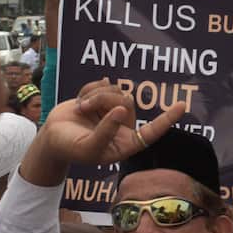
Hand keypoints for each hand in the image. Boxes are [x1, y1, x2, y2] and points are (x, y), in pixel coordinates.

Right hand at [38, 78, 183, 166]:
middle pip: (128, 102)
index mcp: (125, 144)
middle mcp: (123, 127)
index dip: (167, 120)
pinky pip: (103, 84)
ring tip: (81, 108)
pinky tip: (80, 102)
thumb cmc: (70, 148)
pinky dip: (89, 90)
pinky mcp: (102, 99)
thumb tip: (122, 111)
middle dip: (105, 101)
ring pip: (116, 91)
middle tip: (84, 109)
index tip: (182, 106)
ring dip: (95, 96)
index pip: (151, 133)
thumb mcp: (88, 146)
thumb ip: (106, 131)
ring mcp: (113, 111)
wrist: (50, 138)